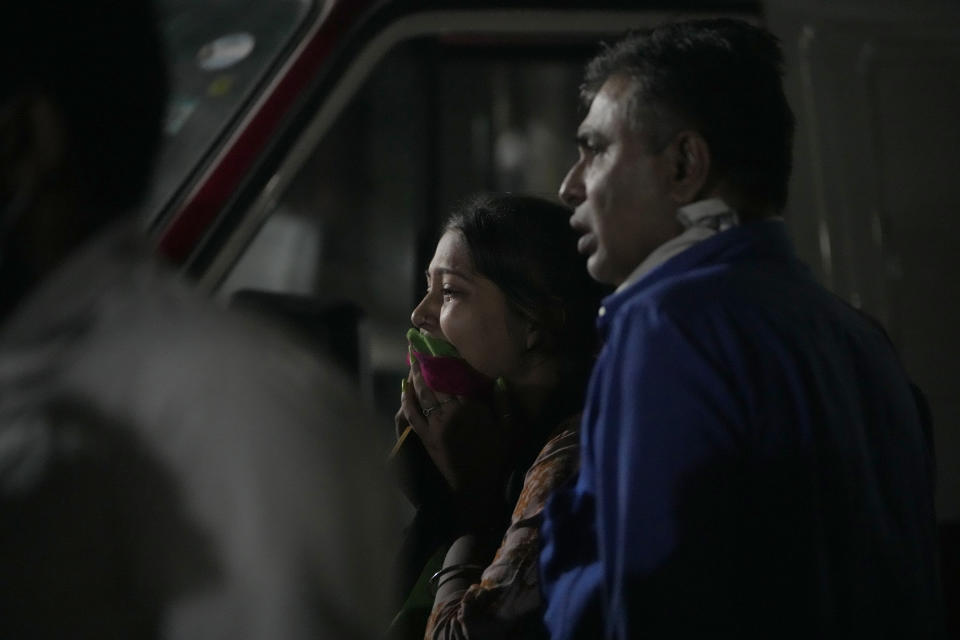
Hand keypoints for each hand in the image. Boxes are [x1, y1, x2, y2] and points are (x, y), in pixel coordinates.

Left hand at [400, 355, 514, 520]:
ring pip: (422, 394)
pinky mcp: (426, 437)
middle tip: (418, 344)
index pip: (455, 376)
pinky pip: (412, 414)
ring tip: (412, 358)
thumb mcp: (509, 430)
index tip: (438, 343)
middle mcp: (449, 413)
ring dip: (416, 375)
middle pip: (436, 381)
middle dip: (426, 361)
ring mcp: (435, 425)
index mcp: (470, 408)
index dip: (445, 358)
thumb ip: (505, 403)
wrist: (476, 488)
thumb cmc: (496, 457)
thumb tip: (499, 379)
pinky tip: (403, 387)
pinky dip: (406, 399)